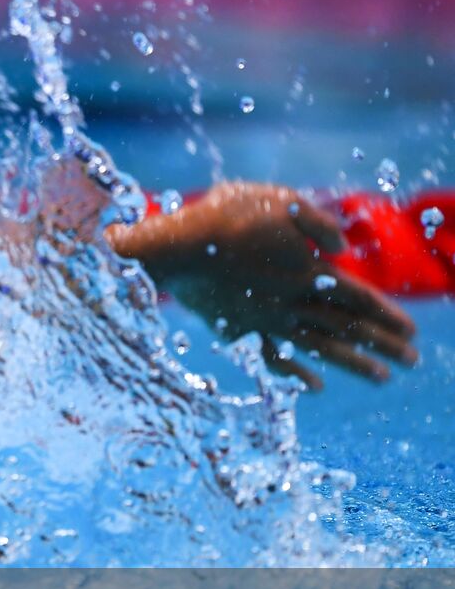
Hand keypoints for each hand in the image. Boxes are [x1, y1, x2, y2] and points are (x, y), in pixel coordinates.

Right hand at [108, 182, 417, 390]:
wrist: (175, 249)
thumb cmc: (225, 217)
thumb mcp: (279, 202)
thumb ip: (316, 223)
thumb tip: (341, 246)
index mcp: (307, 271)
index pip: (359, 299)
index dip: (387, 315)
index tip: (412, 332)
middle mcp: (292, 303)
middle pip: (347, 328)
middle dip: (383, 344)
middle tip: (413, 361)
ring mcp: (266, 320)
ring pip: (319, 348)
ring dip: (353, 364)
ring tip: (381, 378)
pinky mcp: (241, 328)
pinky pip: (275, 358)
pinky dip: (297, 374)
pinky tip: (314, 386)